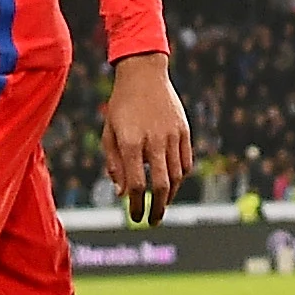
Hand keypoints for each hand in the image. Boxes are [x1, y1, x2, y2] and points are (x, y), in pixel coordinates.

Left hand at [101, 53, 192, 222]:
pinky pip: (186, 162)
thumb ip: (114, 164)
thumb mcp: (109, 133)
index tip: (134, 217)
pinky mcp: (184, 130)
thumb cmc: (121, 105)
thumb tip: (121, 194)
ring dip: (169, 195)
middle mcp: (154, 141)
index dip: (136, 206)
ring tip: (161, 204)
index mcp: (131, 142)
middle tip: (152, 220)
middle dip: (156, 208)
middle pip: (160, 185)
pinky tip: (173, 184)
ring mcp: (172, 135)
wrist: (144, 73)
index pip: (136, 184)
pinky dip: (181, 177)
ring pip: (176, 176)